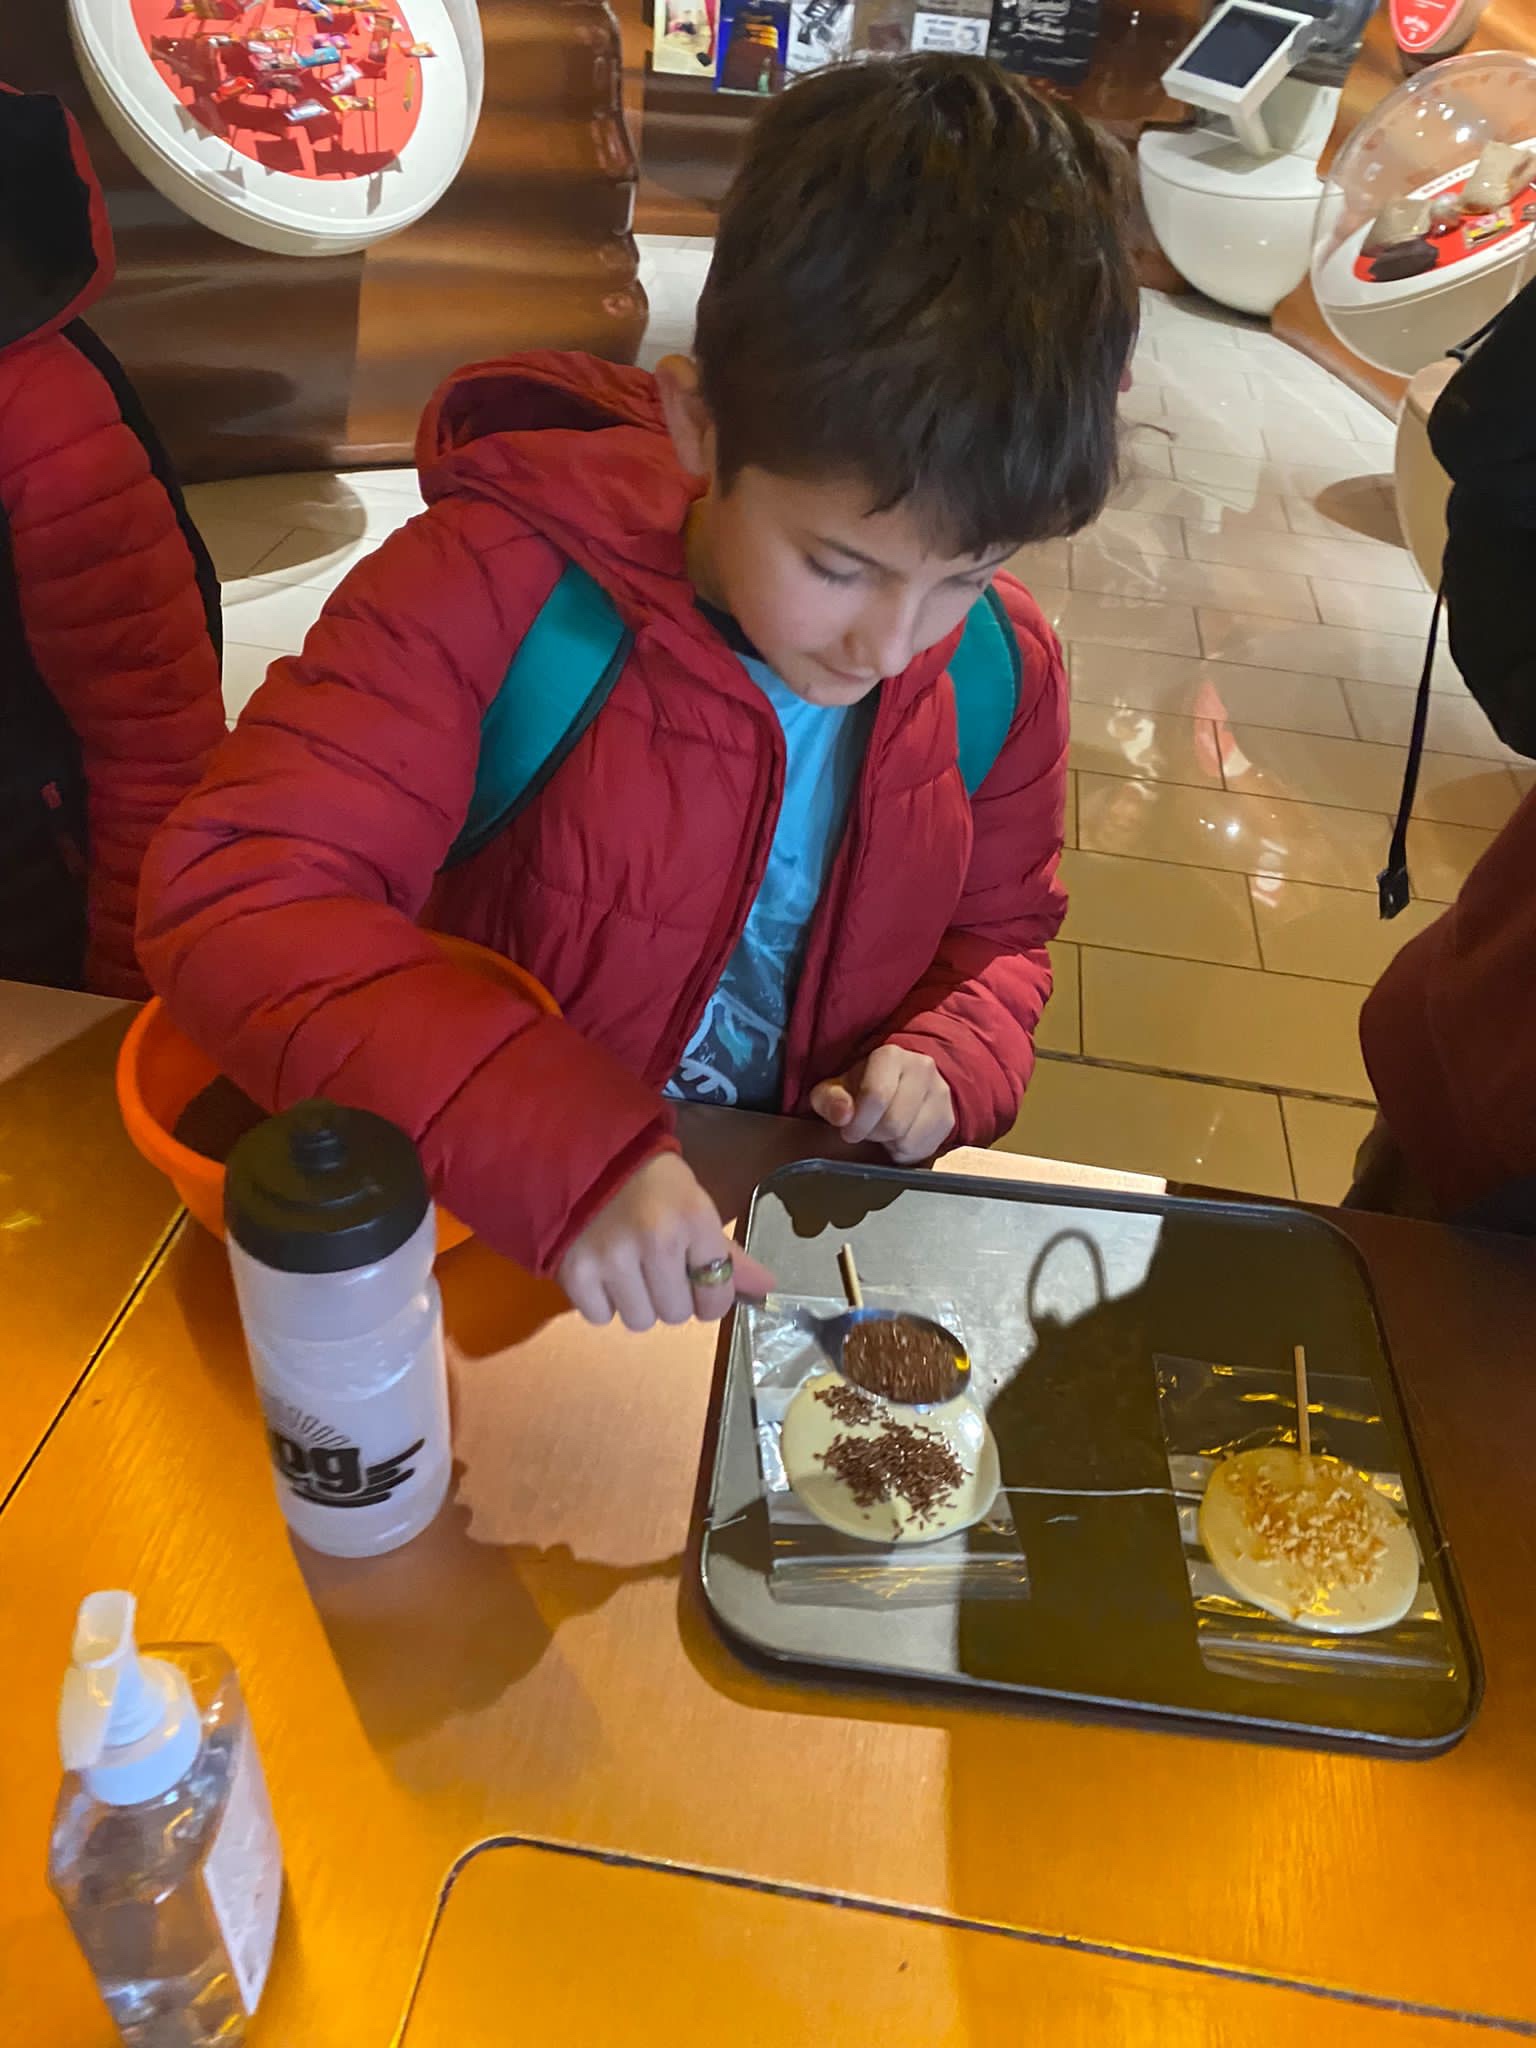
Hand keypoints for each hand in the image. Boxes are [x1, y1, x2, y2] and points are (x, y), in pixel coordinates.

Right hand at [557, 1152, 775, 1331]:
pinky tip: (602, 1270)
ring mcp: (613, 1257)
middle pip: (676, 1314)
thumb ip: (728, 1253)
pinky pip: (599, 1316)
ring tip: (628, 1269)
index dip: (710, 1297)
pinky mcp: (575, 1270)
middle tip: (657, 1269)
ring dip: (637, 1302)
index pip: (716, 1295)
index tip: (698, 1284)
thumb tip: (767, 1289)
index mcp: (694, 1219)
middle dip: (671, 1297)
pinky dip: (601, 1301)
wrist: (589, 1154)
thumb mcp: (696, 1205)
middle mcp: (657, 1240)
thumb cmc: (652, 1181)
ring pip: (639, 1321)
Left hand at [809, 1046, 954, 1164]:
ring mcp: (940, 1092)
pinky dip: (905, 1151)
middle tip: (867, 1129)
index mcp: (890, 1055)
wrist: (898, 1086)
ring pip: (909, 1139)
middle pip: (893, 1123)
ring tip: (884, 1130)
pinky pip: (923, 1149)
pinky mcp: (948, 1118)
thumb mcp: (834, 1090)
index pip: (876, 1095)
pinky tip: (899, 1136)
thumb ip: (830, 1100)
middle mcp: (922, 1068)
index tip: (849, 1131)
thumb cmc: (859, 1088)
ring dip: (889, 1143)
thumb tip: (843, 1115)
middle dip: (873, 1134)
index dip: (858, 1122)